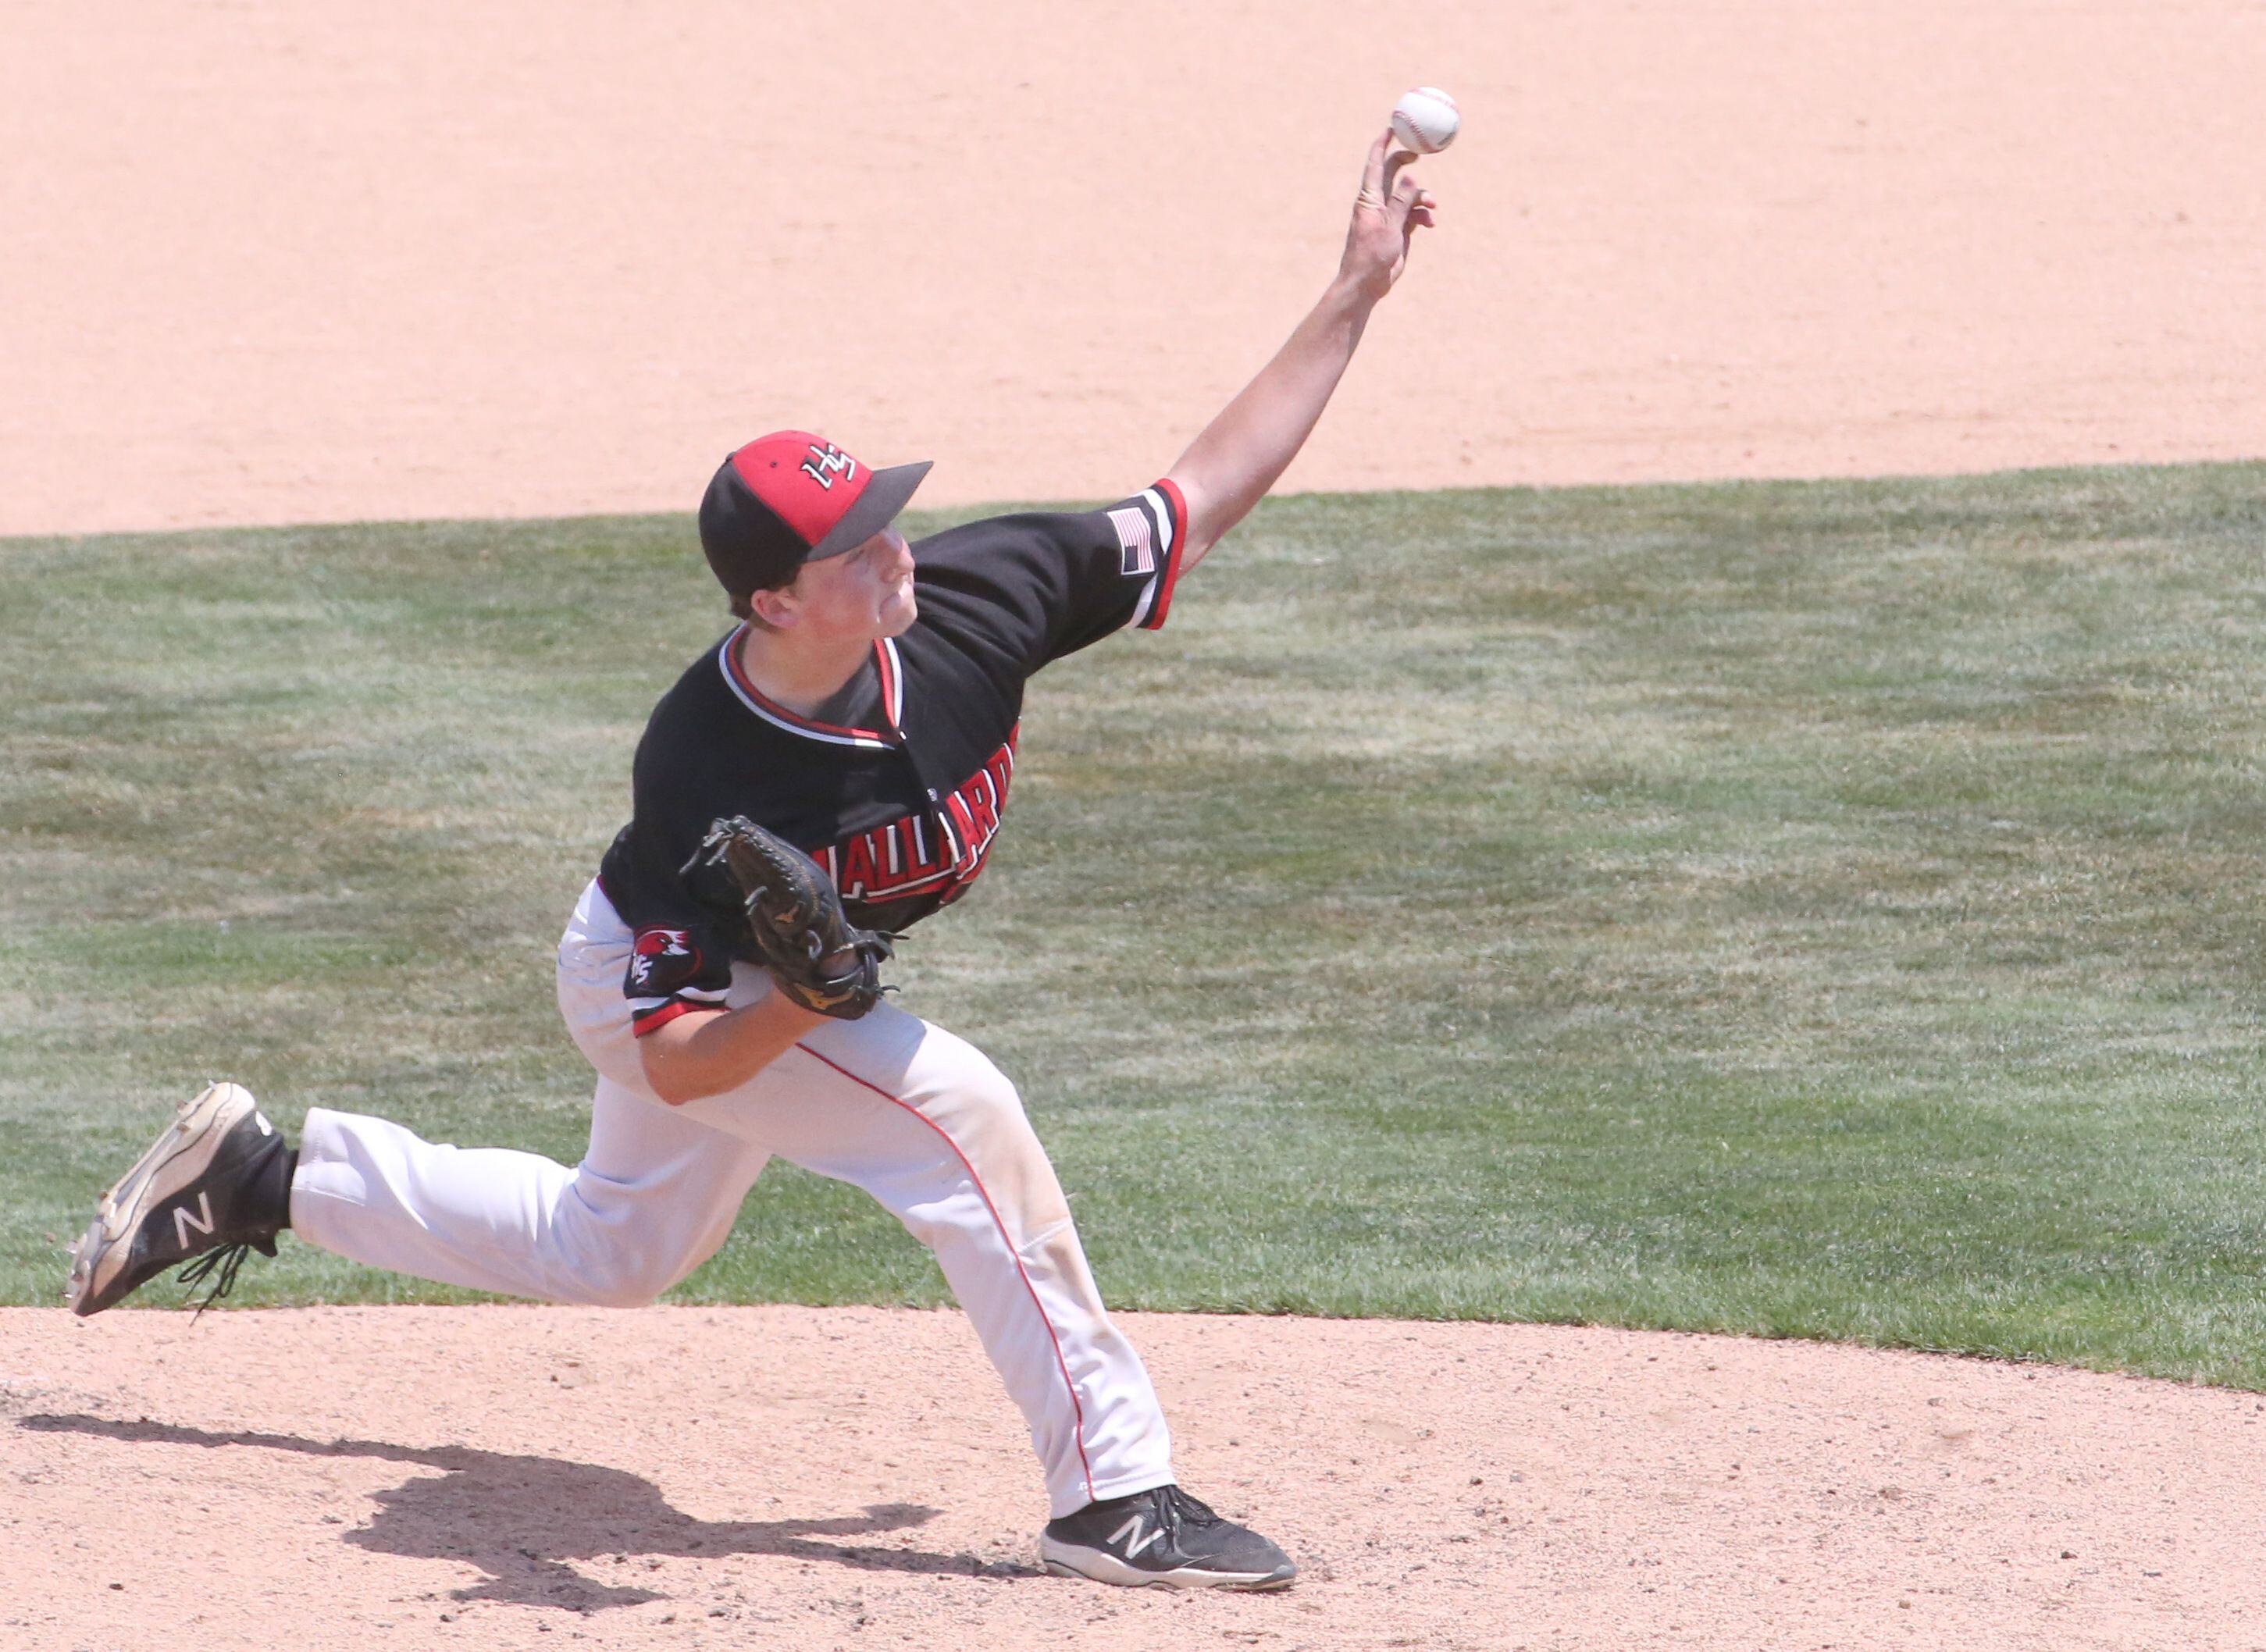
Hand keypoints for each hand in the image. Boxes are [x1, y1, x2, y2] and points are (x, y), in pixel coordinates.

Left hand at [1339, 129, 1438, 301]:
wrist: (1367, 283)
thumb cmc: (1370, 255)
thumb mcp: (1388, 226)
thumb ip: (1400, 201)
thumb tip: (1411, 175)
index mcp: (1369, 197)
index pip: (1375, 163)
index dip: (1383, 143)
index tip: (1393, 126)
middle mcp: (1379, 202)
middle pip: (1394, 172)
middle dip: (1407, 162)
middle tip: (1420, 154)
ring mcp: (1390, 215)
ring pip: (1410, 194)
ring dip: (1423, 197)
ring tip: (1431, 208)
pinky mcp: (1399, 228)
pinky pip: (1415, 213)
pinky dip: (1424, 214)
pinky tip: (1430, 223)